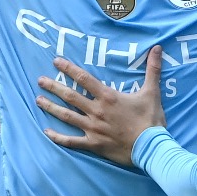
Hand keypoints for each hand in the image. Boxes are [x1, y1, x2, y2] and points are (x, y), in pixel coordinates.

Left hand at [35, 46, 166, 165]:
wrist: (152, 147)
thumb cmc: (151, 119)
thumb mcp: (152, 92)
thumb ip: (152, 69)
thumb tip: (157, 48)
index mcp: (107, 97)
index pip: (84, 78)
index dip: (69, 68)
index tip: (56, 62)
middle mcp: (96, 111)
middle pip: (70, 96)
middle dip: (53, 87)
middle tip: (40, 80)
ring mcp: (92, 128)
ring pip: (66, 116)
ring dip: (51, 107)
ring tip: (38, 100)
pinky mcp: (93, 144)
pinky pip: (71, 141)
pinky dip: (58, 137)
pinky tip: (47, 132)